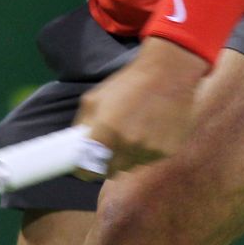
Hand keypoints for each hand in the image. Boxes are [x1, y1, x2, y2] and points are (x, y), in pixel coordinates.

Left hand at [75, 36, 207, 175]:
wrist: (168, 74)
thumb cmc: (128, 83)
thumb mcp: (95, 98)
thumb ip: (82, 125)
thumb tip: (75, 146)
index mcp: (106, 131)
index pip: (88, 170)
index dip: (83, 168)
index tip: (83, 164)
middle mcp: (127, 145)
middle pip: (110, 171)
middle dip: (106, 160)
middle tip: (111, 141)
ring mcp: (148, 150)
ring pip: (131, 165)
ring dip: (128, 154)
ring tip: (135, 128)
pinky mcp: (166, 152)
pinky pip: (150, 159)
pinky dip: (147, 149)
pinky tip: (151, 128)